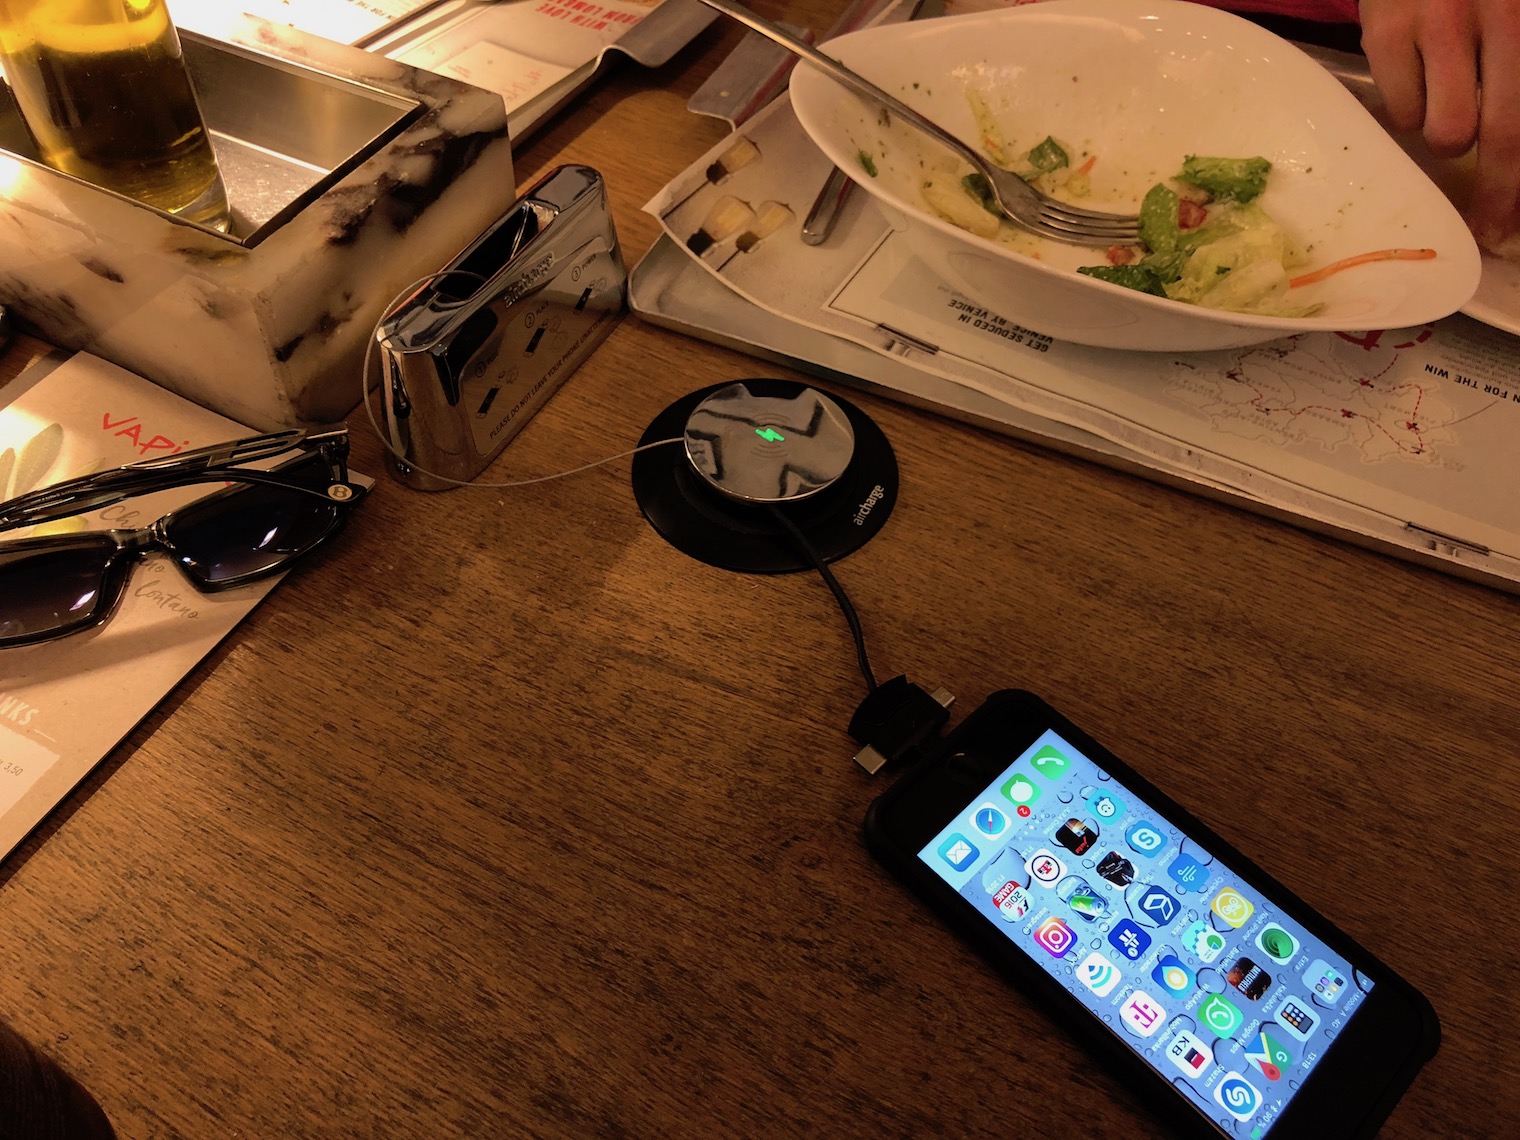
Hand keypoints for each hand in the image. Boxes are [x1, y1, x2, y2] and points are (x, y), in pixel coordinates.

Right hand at [1360, 0, 1519, 249]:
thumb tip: (1515, 157)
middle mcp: (1501, 16)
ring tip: (1445, 107)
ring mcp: (1440, 23)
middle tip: (1490, 225)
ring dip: (1448, 137)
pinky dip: (1408, 111)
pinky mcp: (1387, 32)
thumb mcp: (1510, 18)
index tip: (1515, 222)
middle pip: (1505, 131)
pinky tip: (1414, 82)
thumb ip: (1516, 74)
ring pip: (1448, 130)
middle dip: (1499, 192)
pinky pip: (1401, 110)